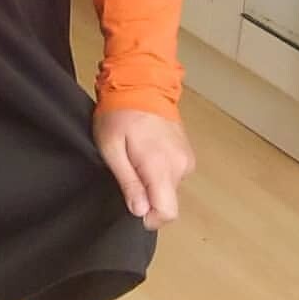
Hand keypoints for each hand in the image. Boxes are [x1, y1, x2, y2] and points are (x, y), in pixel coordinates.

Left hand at [92, 108, 194, 230]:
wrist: (140, 82)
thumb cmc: (119, 113)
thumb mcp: (111, 148)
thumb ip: (129, 182)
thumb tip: (141, 211)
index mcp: (162, 166)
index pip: (167, 212)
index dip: (149, 217)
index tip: (133, 205)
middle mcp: (180, 165)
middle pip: (168, 201)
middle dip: (147, 195)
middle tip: (128, 170)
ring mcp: (186, 157)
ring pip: (170, 188)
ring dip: (153, 181)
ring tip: (135, 156)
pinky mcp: (187, 152)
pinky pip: (174, 173)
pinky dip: (160, 170)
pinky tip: (145, 151)